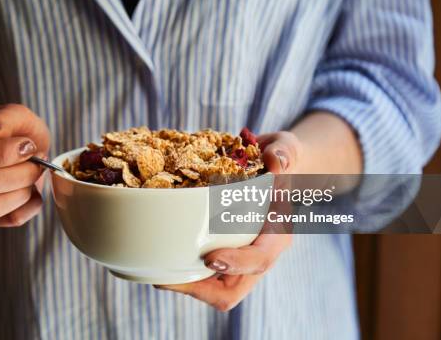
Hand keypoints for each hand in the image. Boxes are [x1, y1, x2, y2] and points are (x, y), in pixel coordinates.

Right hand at [0, 104, 49, 226]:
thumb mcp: (15, 113)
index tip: (27, 144)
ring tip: (34, 173)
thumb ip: (4, 118)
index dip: (3, 153)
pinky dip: (30, 205)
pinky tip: (34, 189)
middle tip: (38, 159)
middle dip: (22, 171)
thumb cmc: (16, 130)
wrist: (23, 146)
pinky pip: (8, 219)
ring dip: (24, 189)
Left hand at [156, 131, 298, 310]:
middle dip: (200, 289)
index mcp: (277, 234)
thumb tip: (275, 162)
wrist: (277, 171)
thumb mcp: (285, 148)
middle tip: (166, 277)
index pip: (260, 260)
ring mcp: (238, 259)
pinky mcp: (223, 254)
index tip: (211, 258)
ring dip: (184, 285)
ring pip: (213, 290)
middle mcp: (257, 253)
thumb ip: (283, 153)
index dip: (237, 263)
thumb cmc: (279, 160)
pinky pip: (202, 275)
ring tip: (155, 272)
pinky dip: (181, 272)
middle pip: (232, 291)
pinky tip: (157, 260)